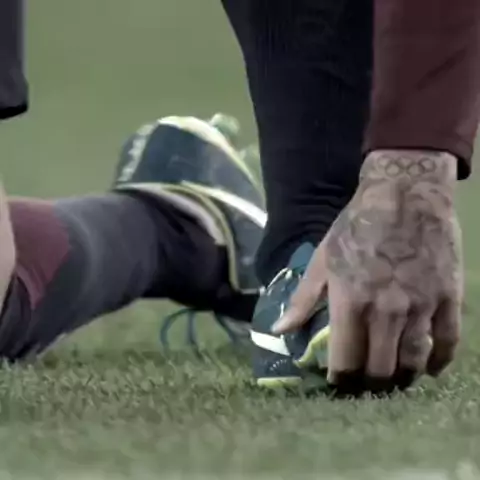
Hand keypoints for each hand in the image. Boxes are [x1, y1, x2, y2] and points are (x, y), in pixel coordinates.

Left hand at [272, 151, 462, 392]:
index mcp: (351, 303)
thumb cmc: (356, 226)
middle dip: (369, 384)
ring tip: (392, 378)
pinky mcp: (447, 298)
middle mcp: (386, 312)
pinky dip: (437, 362)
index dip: (340, 380)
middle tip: (364, 382)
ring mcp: (421, 307)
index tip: (337, 381)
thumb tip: (278, 331)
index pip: (346, 362)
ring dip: (402, 377)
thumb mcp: (322, 259)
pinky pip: (447, 342)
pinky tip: (428, 368)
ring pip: (413, 362)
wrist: (405, 193)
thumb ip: (302, 299)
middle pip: (380, 370)